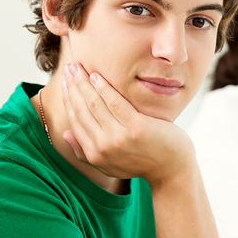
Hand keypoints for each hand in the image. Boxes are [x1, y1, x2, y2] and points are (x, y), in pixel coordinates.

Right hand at [61, 63, 196, 184]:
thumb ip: (86, 152)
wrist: (172, 170)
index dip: (68, 100)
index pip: (75, 121)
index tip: (66, 83)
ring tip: (79, 67)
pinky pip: (115, 102)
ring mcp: (119, 138)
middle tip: (69, 67)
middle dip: (73, 86)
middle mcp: (103, 147)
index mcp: (94, 155)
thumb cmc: (142, 163)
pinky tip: (97, 76)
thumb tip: (65, 133)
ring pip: (94, 104)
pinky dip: (103, 88)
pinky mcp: (136, 128)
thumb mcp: (109, 165)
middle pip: (82, 110)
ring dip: (84, 82)